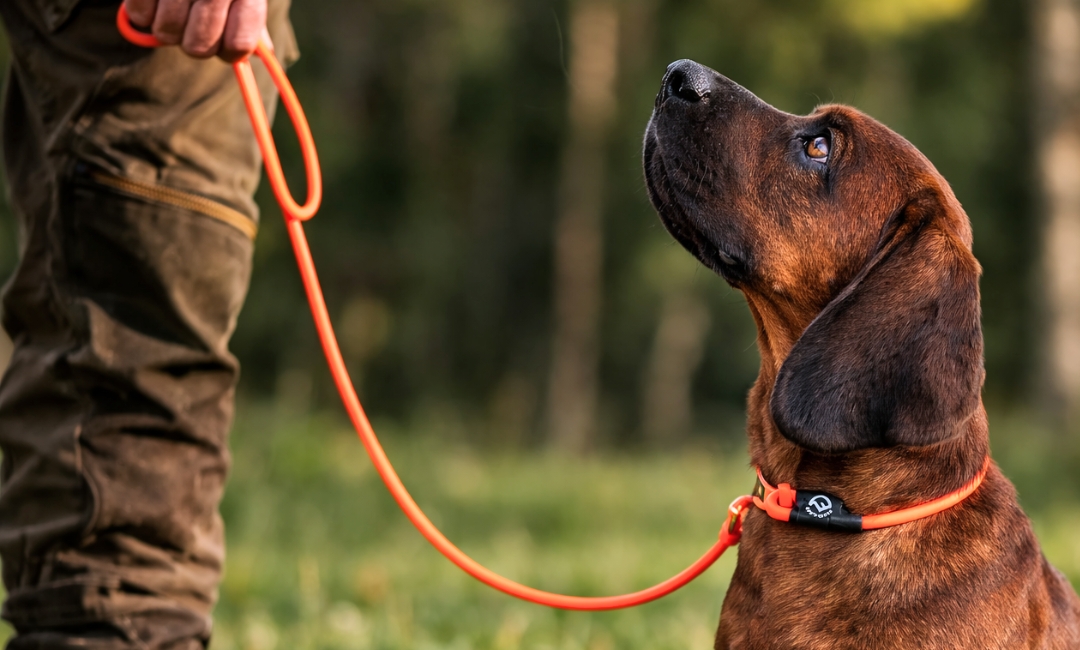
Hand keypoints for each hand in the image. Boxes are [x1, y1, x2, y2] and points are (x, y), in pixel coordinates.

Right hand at [123, 0, 266, 61]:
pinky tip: (155, 0)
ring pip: (167, 33)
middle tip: (193, 27)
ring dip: (167, 29)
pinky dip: (143, 14)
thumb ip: (250, 19)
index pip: (238, 45)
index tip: (225, 46)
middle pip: (199, 46)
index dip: (230, 52)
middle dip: (194, 44)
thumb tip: (261, 56)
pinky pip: (140, 16)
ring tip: (174, 8)